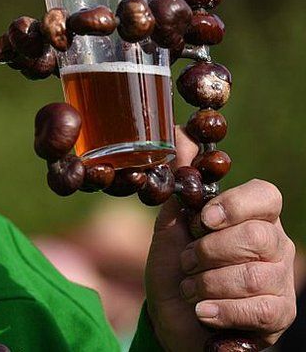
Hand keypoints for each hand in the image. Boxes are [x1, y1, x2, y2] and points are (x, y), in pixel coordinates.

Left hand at [144, 128, 296, 350]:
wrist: (174, 320)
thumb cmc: (176, 271)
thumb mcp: (170, 226)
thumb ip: (180, 183)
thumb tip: (178, 130)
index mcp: (251, 217)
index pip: (265, 196)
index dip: (235, 205)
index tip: (203, 219)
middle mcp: (275, 245)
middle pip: (256, 237)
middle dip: (209, 252)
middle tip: (187, 263)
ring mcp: (281, 281)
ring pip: (255, 276)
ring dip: (209, 284)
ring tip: (191, 290)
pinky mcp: (278, 315)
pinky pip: (260, 309)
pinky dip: (223, 310)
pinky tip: (203, 312)